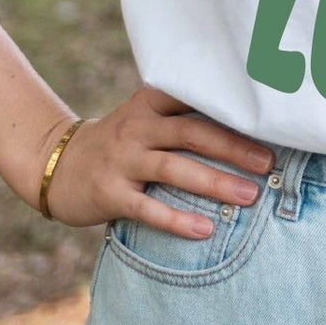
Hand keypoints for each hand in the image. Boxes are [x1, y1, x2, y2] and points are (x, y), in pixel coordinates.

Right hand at [35, 86, 274, 238]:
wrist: (56, 165)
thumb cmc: (122, 145)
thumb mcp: (147, 120)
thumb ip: (187, 117)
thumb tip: (254, 128)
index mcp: (150, 103)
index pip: (193, 95)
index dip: (228, 102)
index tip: (266, 112)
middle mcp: (137, 127)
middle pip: (191, 131)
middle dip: (234, 147)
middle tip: (269, 163)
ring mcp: (121, 160)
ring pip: (174, 168)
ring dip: (214, 182)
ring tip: (249, 196)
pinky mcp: (109, 193)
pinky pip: (147, 208)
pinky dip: (177, 220)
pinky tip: (205, 230)